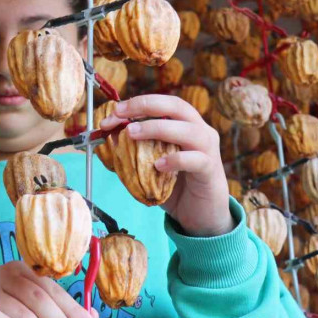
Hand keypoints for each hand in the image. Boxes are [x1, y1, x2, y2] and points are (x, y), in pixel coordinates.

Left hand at [100, 94, 232, 236]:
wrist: (201, 214)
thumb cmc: (176, 185)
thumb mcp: (152, 164)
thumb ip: (135, 151)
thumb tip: (107, 139)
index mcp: (185, 124)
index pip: (163, 104)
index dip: (137, 104)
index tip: (114, 112)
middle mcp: (200, 130)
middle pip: (176, 106)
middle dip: (146, 106)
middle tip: (120, 114)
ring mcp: (208, 149)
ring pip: (187, 130)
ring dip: (157, 128)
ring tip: (132, 134)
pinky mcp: (210, 170)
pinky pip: (195, 160)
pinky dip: (176, 160)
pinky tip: (158, 165)